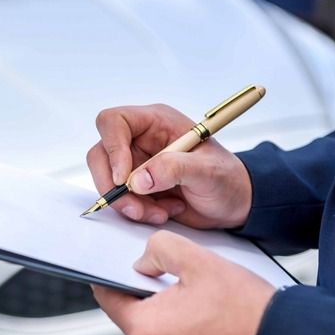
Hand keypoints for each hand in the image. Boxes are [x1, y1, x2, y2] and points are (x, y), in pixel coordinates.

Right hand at [86, 104, 251, 228]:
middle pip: (101, 154)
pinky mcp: (135, 186)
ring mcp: (135, 163)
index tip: (123, 178)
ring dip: (128, 204)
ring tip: (160, 212)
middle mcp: (140, 139)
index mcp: (156, 122)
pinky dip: (137, 212)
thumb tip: (138, 180)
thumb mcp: (207, 171)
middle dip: (113, 186)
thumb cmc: (227, 179)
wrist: (234, 203)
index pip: (114, 122)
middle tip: (136, 207)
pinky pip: (119, 199)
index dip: (112, 148)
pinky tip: (164, 212)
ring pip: (107, 181)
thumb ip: (174, 169)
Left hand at [92, 231, 274, 334]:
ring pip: (153, 331)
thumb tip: (143, 262)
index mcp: (144, 330)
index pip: (107, 297)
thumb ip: (160, 249)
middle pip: (132, 314)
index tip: (117, 265)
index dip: (111, 276)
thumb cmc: (246, 311)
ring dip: (166, 313)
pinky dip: (180, 331)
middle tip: (178, 280)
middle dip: (148, 294)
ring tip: (198, 302)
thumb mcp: (199, 261)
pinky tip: (204, 320)